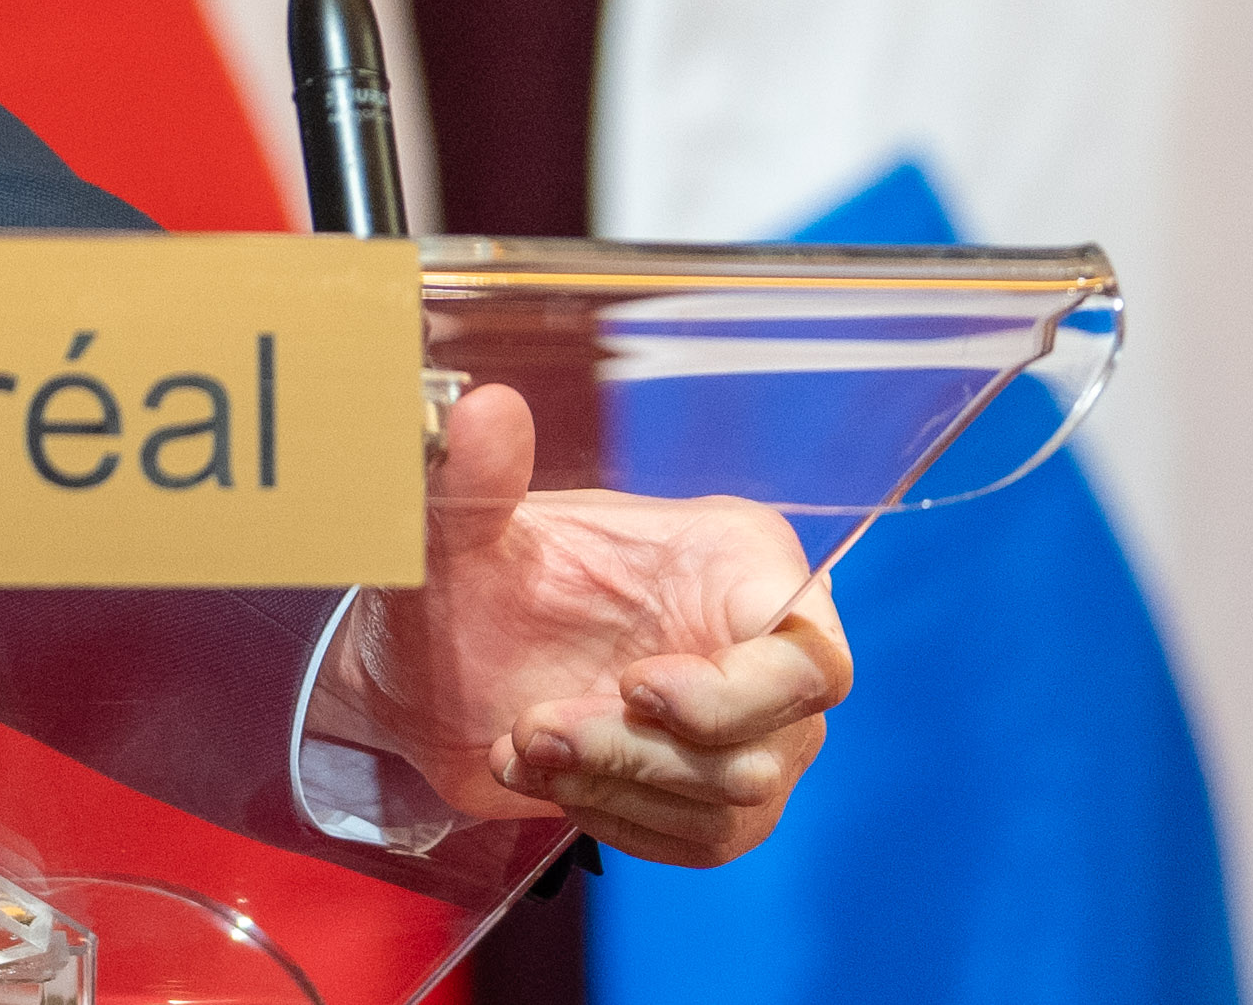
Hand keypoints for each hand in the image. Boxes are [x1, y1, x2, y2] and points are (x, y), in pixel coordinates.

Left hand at [340, 378, 847, 868]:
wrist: (440, 669)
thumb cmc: (475, 583)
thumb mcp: (461, 529)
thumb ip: (477, 475)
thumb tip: (485, 410)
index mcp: (741, 566)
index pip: (811, 654)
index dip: (734, 691)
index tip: (635, 686)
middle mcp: (766, 654)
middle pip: (768, 745)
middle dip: (641, 750)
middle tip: (538, 727)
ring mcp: (750, 736)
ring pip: (734, 806)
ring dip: (617, 787)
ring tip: (524, 745)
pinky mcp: (712, 804)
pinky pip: (698, 842)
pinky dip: (614, 818)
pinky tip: (547, 778)